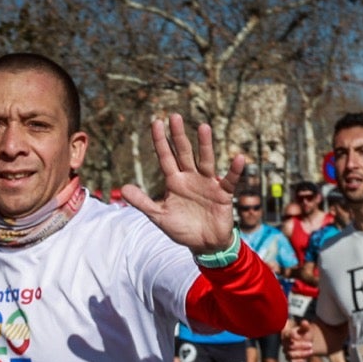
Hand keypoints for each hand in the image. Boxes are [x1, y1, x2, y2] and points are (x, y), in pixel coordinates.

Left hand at [119, 114, 244, 253]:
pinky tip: (239, 159)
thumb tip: (124, 189)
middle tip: (174, 116)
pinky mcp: (223, 194)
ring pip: (206, 161)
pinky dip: (234, 171)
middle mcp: (190, 178)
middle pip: (184, 153)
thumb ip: (143, 202)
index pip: (166, 157)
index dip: (160, 141)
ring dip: (205, 145)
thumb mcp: (159, 216)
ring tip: (204, 127)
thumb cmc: (182, 228)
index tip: (156, 122)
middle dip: (179, 135)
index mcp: (174, 181)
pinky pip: (230, 180)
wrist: (203, 245)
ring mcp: (208, 184)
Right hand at [285, 321, 320, 361]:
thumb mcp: (306, 329)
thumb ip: (305, 326)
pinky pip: (291, 361)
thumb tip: (304, 322)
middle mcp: (285, 343)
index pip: (287, 335)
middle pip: (291, 346)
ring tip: (311, 351)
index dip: (293, 336)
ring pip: (291, 354)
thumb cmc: (304, 334)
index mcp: (287, 334)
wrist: (306, 342)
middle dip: (302, 346)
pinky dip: (298, 361)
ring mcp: (286, 351)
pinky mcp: (289, 358)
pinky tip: (305, 359)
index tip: (299, 336)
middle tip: (311, 344)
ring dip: (302, 354)